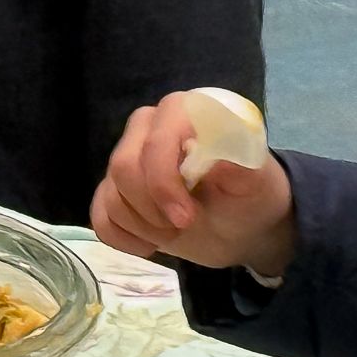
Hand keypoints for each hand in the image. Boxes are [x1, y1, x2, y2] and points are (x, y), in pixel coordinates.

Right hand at [91, 92, 298, 276]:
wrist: (241, 226)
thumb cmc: (249, 195)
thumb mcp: (256, 183)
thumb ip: (241, 167)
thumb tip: (218, 160)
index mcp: (183, 112)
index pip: (155, 142)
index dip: (163, 183)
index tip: (186, 218)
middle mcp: (148, 126)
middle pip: (123, 166)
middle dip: (152, 208)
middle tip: (184, 225)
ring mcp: (127, 157)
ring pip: (111, 194)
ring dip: (144, 225)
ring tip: (175, 231)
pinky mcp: (115, 189)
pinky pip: (100, 216)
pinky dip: (123, 238)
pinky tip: (150, 244)